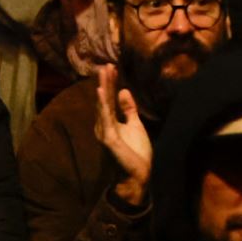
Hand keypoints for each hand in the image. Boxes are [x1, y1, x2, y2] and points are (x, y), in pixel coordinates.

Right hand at [94, 64, 152, 205]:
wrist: (138, 176)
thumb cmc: (136, 153)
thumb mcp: (135, 125)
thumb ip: (129, 109)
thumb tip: (124, 91)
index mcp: (110, 122)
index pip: (110, 99)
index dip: (111, 83)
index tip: (112, 67)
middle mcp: (103, 125)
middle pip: (105, 100)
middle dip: (105, 82)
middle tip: (106, 64)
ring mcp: (104, 132)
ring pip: (103, 106)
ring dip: (104, 88)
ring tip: (103, 73)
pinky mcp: (108, 138)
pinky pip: (105, 118)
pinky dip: (103, 105)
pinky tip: (102, 92)